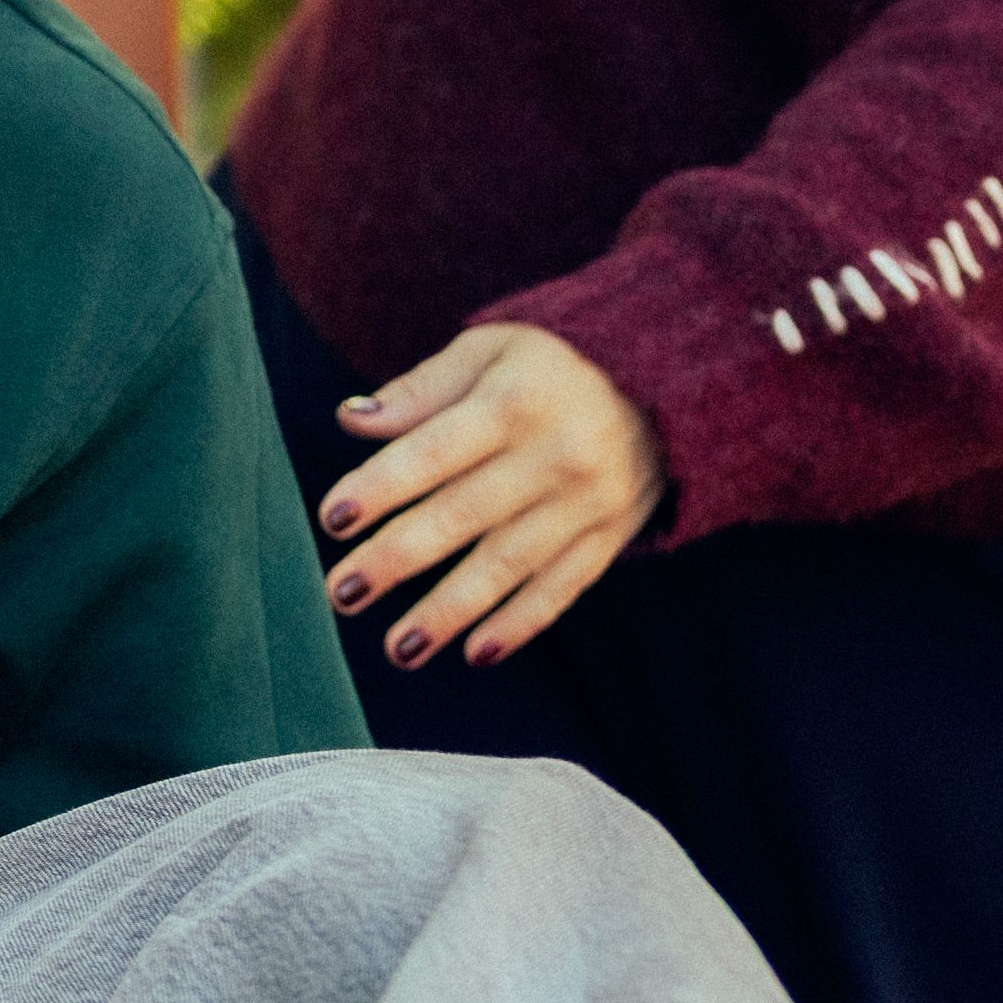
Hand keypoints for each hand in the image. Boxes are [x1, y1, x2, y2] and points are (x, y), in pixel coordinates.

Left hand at [318, 324, 666, 667]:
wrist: (670, 381)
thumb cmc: (556, 362)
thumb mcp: (492, 349)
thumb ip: (422, 389)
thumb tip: (351, 421)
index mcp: (514, 402)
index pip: (434, 451)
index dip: (382, 486)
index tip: (332, 520)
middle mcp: (554, 454)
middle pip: (463, 514)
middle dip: (397, 558)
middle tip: (342, 593)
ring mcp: (588, 501)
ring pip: (509, 564)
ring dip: (451, 611)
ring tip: (399, 648)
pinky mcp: (611, 536)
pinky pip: (563, 587)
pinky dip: (521, 623)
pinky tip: (477, 653)